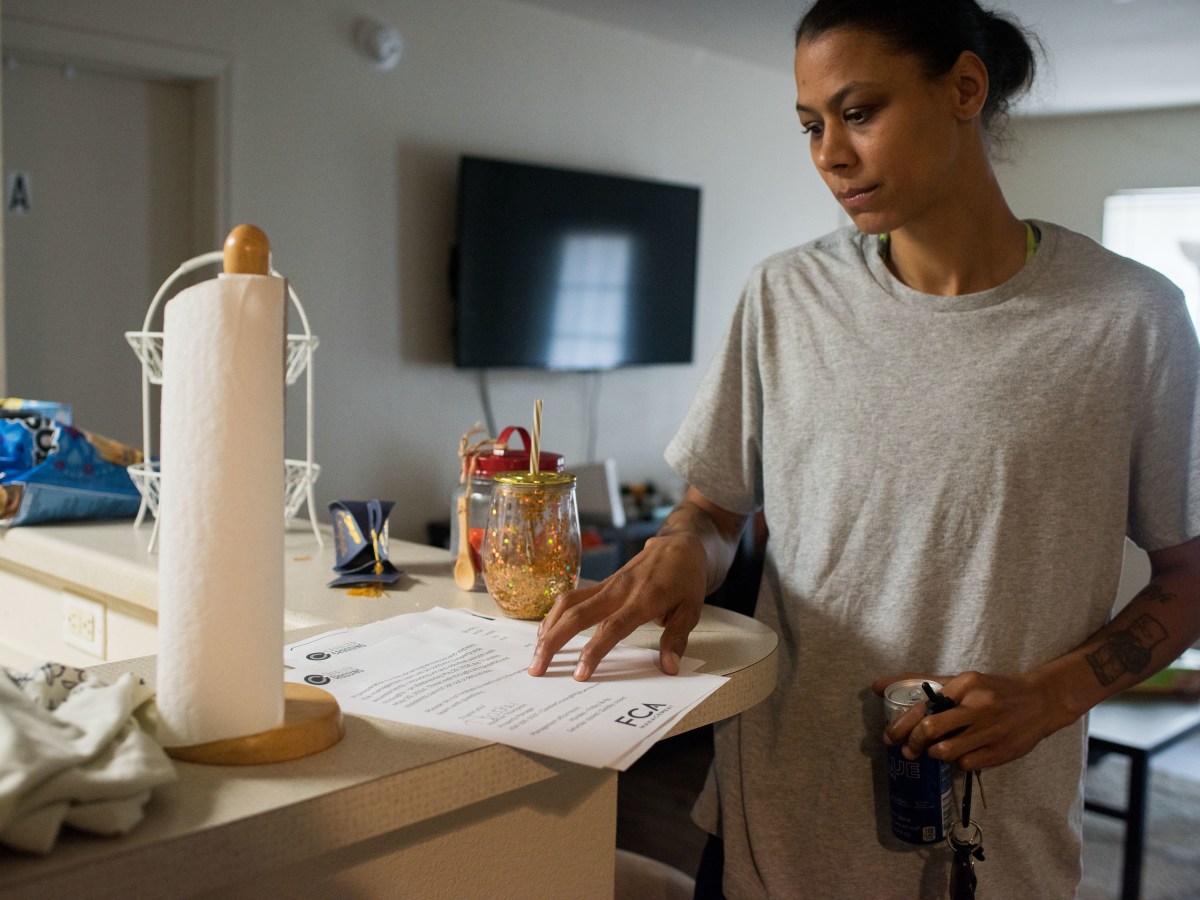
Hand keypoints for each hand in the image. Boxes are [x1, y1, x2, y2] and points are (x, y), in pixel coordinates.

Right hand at [527, 530, 709, 680]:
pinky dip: (555, 614)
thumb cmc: (686, 579)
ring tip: (536, 653)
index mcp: (643, 600)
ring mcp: (607, 585)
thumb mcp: (691, 610)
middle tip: (537, 669)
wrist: (679, 545)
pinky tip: (547, 631)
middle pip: (577, 615)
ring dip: (548, 627)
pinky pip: (572, 597)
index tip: (579, 675)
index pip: (612, 629)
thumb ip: (676, 639)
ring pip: (568, 603)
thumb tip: (669, 668)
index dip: (593, 652)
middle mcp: (619, 591)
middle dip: (554, 642)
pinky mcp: (602, 583)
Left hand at [871, 669, 1076, 770]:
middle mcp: (978, 705)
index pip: (924, 706)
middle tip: (908, 751)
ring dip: (934, 754)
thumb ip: (922, 683)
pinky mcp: (1002, 751)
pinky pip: (967, 764)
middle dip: (913, 743)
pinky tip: (958, 756)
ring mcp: (991, 730)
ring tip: (934, 751)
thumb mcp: (962, 682)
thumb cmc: (993, 691)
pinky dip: (956, 763)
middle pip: (932, 728)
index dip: (901, 725)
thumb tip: (877, 686)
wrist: (1040, 701)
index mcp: (965, 684)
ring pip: (947, 751)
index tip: (890, 737)